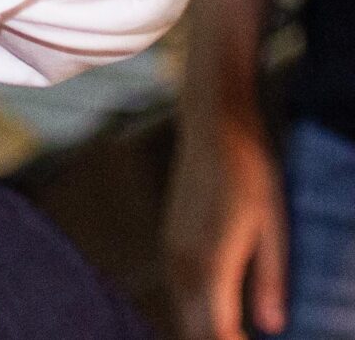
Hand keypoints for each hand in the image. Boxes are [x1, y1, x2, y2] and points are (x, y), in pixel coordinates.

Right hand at [168, 105, 289, 339]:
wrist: (211, 127)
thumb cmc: (250, 172)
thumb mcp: (273, 226)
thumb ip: (270, 279)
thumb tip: (272, 326)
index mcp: (212, 263)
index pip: (217, 332)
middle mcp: (183, 262)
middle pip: (193, 330)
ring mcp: (172, 250)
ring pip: (183, 312)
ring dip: (206, 331)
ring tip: (237, 336)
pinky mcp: (171, 240)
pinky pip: (181, 291)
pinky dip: (199, 312)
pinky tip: (222, 313)